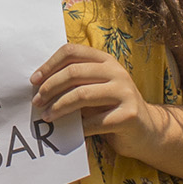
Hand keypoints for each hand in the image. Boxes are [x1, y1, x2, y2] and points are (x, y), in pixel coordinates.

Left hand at [31, 44, 150, 148]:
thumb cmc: (112, 108)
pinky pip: (94, 122)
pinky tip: (69, 131)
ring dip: (59, 107)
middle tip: (36, 102)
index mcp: (106, 60)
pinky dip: (77, 128)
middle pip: (73, 72)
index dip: (49, 64)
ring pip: (82, 95)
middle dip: (50, 87)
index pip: (72, 51)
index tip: (34, 80)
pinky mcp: (129, 115)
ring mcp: (125, 92)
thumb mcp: (95, 89)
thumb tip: (39, 87)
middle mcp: (117, 72)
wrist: (147, 131)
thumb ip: (75, 83)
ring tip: (47, 116)